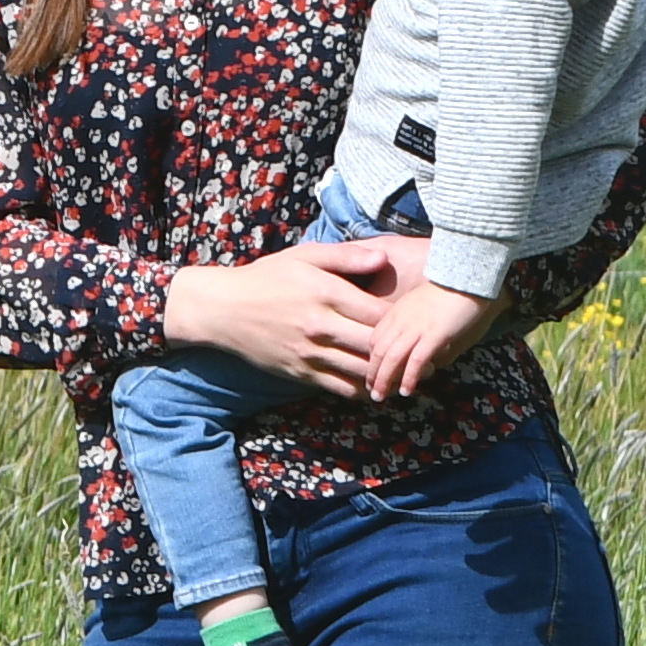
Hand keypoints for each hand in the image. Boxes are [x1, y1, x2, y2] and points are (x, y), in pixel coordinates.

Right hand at [163, 238, 404, 398]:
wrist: (221, 309)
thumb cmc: (266, 277)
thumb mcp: (304, 256)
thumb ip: (345, 256)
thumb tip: (384, 259)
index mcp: (325, 292)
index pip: (381, 313)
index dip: (405, 319)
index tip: (416, 320)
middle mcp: (319, 325)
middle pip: (376, 345)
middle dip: (403, 349)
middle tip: (424, 350)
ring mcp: (308, 353)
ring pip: (362, 372)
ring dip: (387, 374)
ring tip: (406, 370)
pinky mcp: (299, 373)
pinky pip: (340, 388)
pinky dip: (362, 389)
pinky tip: (374, 383)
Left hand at [364, 281, 502, 398]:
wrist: (468, 276)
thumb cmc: (449, 290)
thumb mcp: (420, 303)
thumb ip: (411, 321)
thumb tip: (414, 345)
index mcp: (396, 312)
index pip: (374, 339)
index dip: (371, 359)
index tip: (371, 374)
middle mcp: (401, 320)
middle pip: (378, 351)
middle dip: (372, 373)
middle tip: (371, 390)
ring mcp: (417, 327)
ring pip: (391, 358)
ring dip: (384, 380)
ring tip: (380, 397)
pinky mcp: (435, 334)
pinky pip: (416, 360)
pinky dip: (409, 378)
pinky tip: (406, 391)